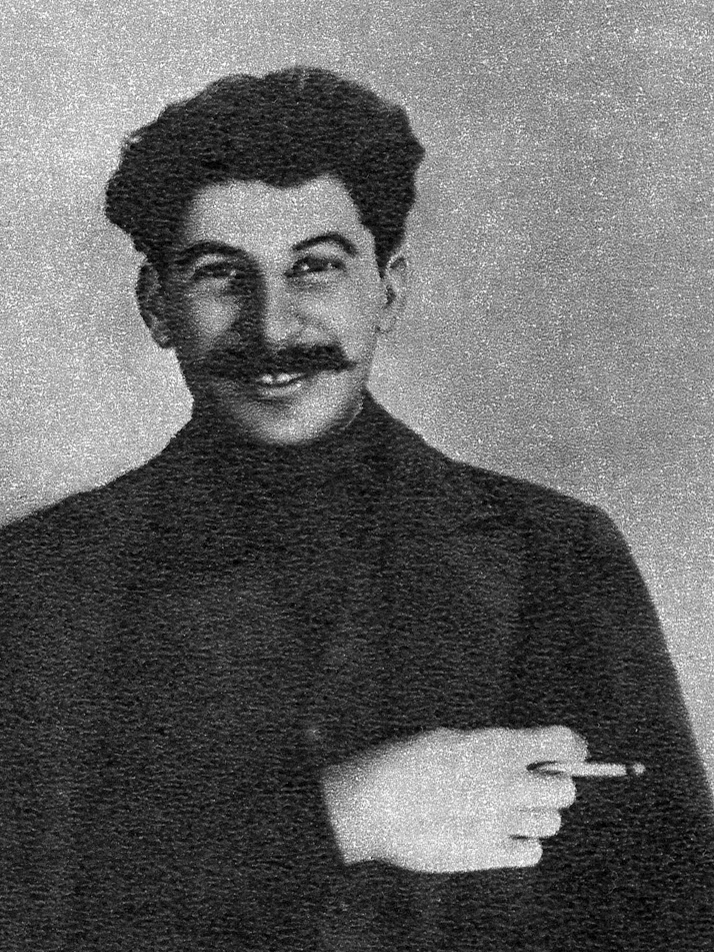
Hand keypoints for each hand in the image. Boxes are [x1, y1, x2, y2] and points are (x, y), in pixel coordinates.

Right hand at [322, 726, 586, 872]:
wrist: (372, 804)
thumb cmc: (403, 762)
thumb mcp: (450, 738)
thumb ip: (491, 749)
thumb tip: (525, 759)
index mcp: (498, 745)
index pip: (565, 743)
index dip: (571, 746)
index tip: (567, 751)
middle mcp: (508, 782)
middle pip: (566, 791)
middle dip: (554, 785)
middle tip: (530, 784)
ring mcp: (501, 821)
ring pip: (552, 823)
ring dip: (536, 815)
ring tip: (506, 809)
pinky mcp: (489, 854)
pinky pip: (532, 852)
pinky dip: (522, 844)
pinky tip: (500, 834)